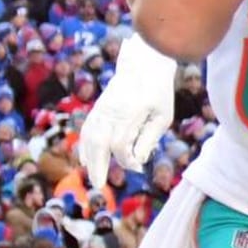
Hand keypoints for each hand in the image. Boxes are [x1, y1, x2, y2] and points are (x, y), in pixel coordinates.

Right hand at [80, 34, 177, 188]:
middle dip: (98, 166)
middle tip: (99, 186)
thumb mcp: (163, 116)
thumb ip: (149, 138)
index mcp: (130, 112)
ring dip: (90, 159)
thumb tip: (137, 160)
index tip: (138, 167)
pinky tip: (85, 159)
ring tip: (93, 177)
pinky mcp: (99, 107)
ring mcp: (102, 108)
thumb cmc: (158, 90)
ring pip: (89, 137)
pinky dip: (84, 145)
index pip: (120, 144)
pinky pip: (87, 128)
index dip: (126, 160)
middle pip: (98, 142)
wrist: (145, 62)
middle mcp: (111, 111)